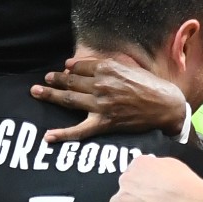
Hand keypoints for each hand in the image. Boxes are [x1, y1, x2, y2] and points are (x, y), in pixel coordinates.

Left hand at [33, 58, 187, 143]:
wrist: (166, 105)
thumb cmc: (150, 85)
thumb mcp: (128, 67)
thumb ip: (104, 64)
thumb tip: (76, 64)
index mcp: (108, 68)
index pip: (80, 67)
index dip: (70, 68)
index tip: (63, 70)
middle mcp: (101, 84)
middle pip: (71, 81)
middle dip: (55, 80)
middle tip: (44, 80)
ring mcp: (101, 104)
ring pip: (69, 99)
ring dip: (50, 95)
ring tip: (36, 92)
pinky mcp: (104, 123)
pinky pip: (79, 131)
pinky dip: (63, 135)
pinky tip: (48, 137)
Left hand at [110, 155, 202, 201]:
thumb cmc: (185, 184)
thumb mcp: (172, 164)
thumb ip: (155, 166)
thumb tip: (151, 172)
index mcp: (138, 164)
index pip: (131, 174)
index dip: (138, 185)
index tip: (147, 193)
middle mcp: (126, 179)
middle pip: (122, 189)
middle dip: (131, 197)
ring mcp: (122, 198)